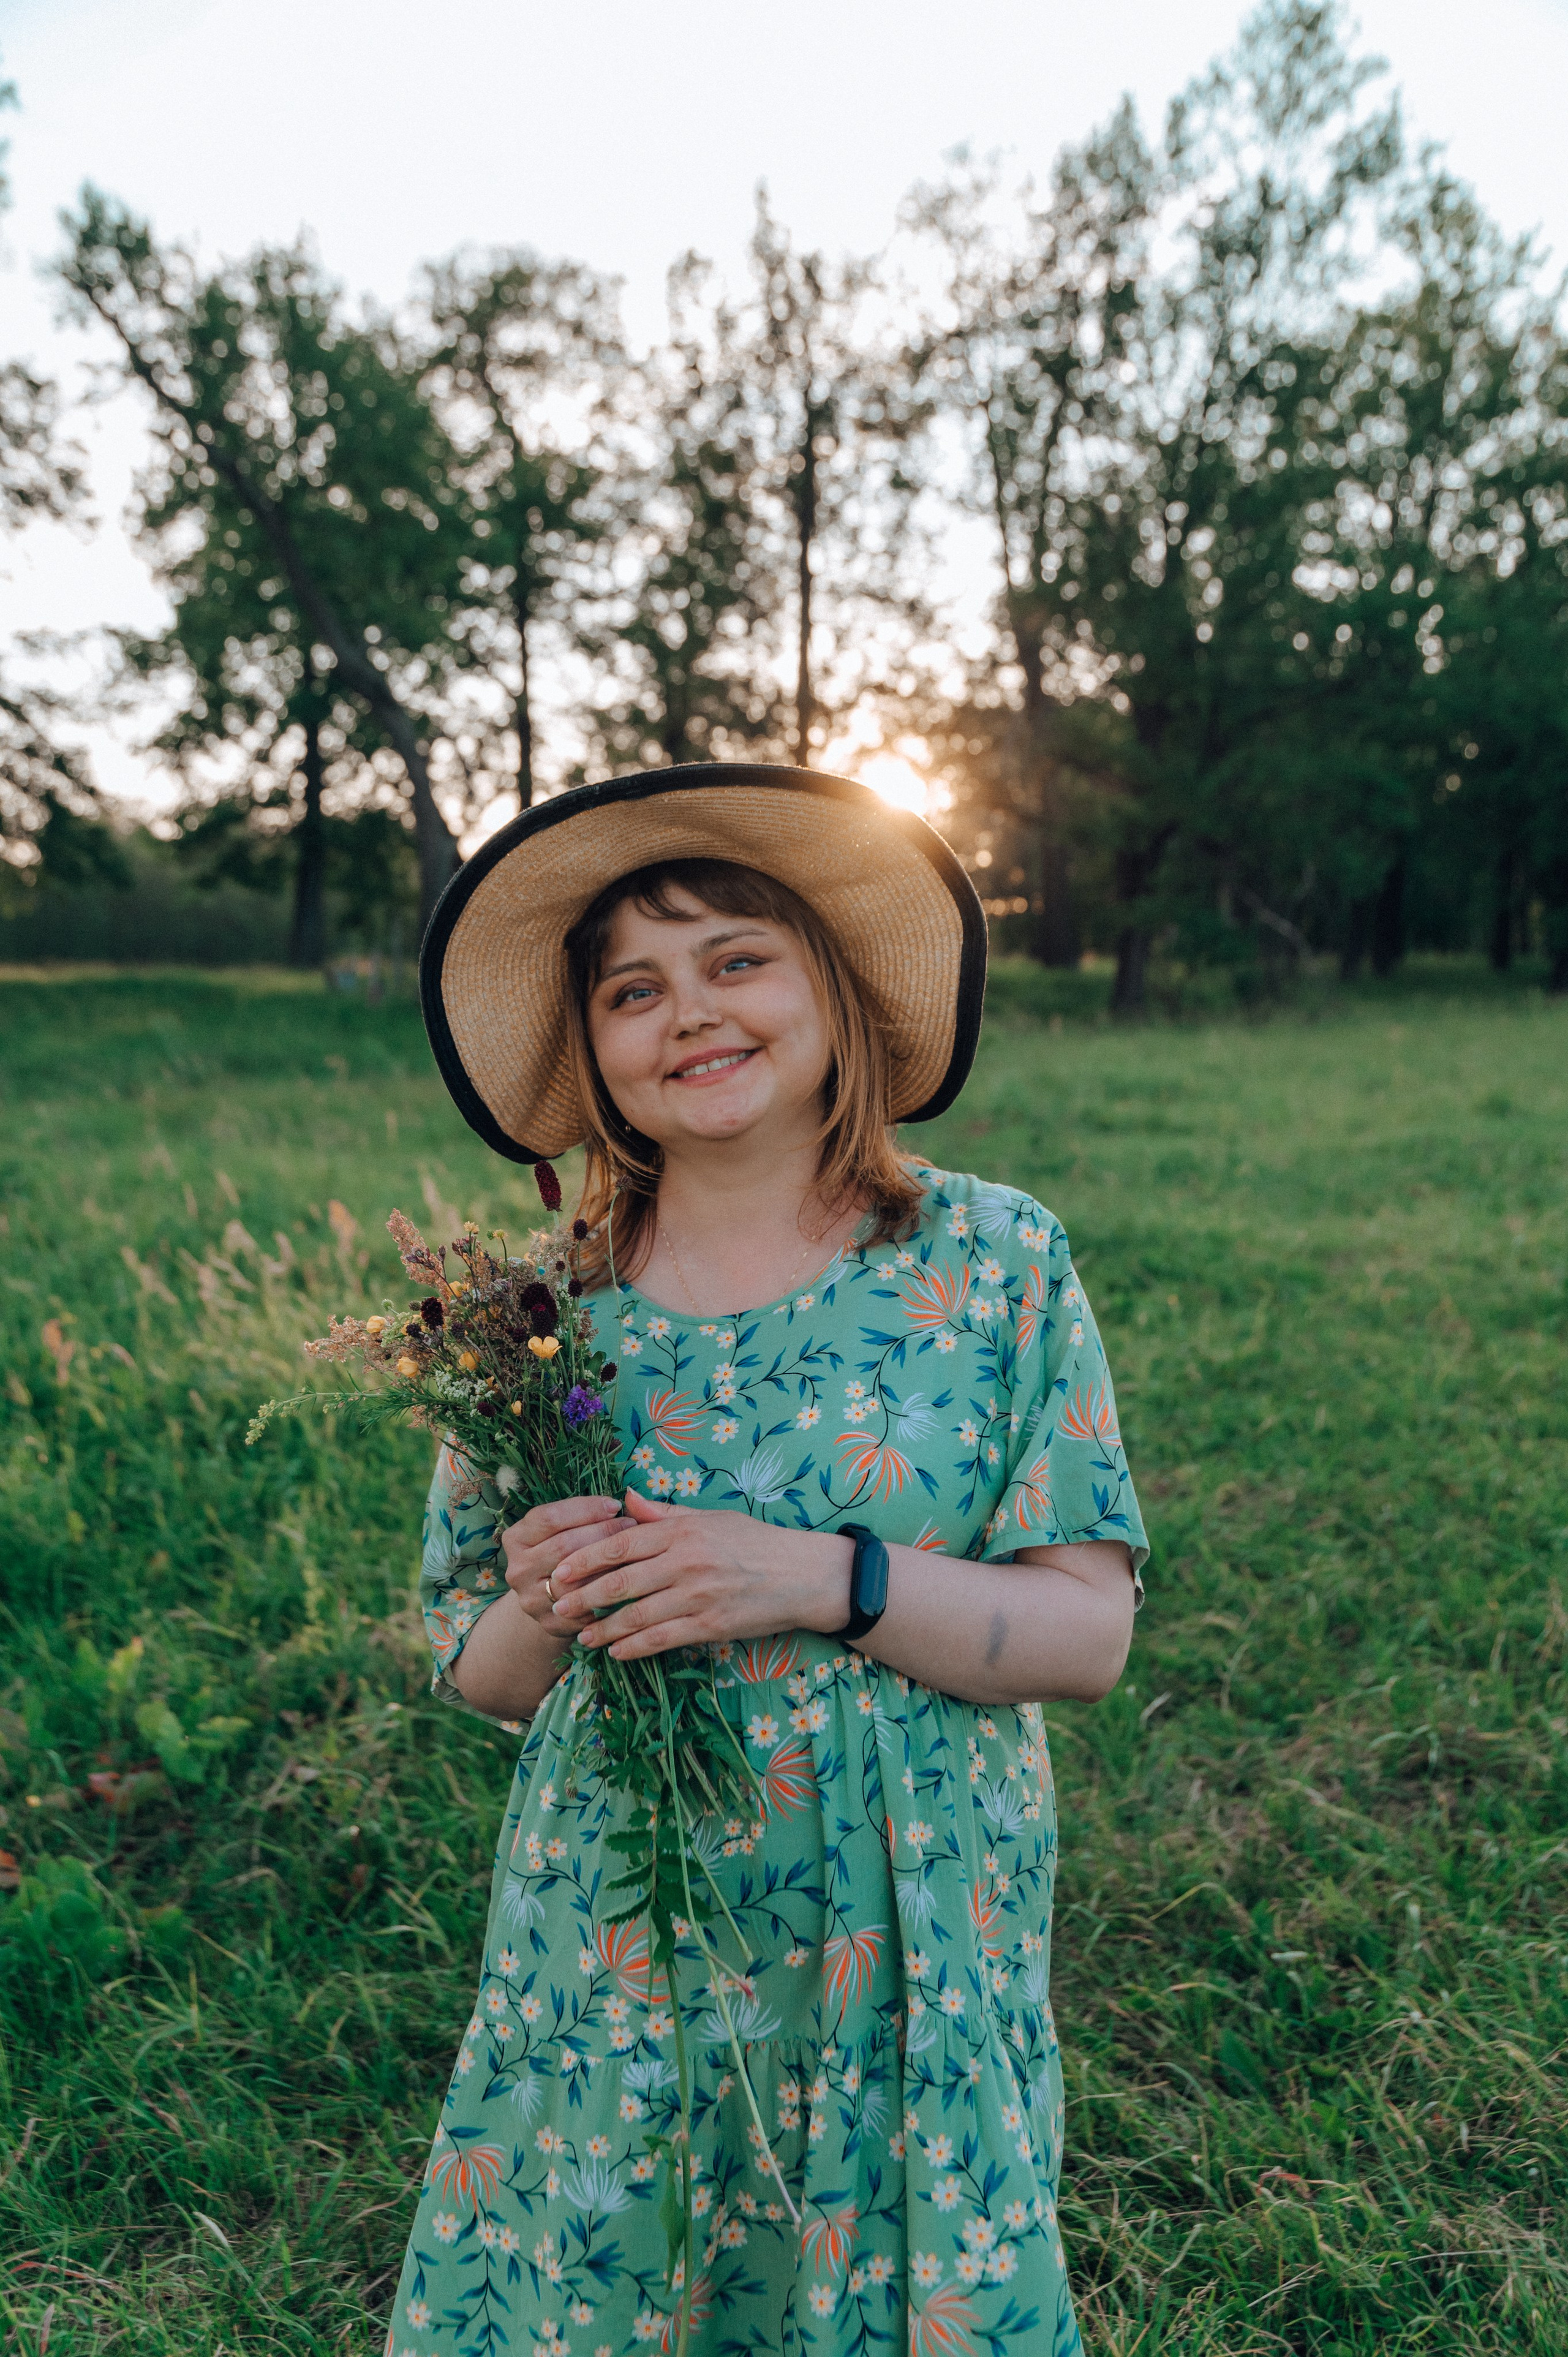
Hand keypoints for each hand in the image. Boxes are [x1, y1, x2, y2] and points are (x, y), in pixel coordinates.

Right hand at [502, 1495, 637, 1643]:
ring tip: (634, 1551)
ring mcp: (531, 1599)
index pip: (549, 1517)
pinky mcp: (550, 1623)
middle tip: (631, 1525)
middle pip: (563, 1546)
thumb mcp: (560, 1529)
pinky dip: (608, 1594)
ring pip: (576, 1579)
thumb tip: (627, 1499)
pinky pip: (586, 1606)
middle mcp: (518, 1569)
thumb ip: (582, 1513)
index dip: (585, 1509)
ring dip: (609, 1564)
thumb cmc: (562, 1553)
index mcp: (516, 1539)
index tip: (615, 1505)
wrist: (546, 1601)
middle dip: (602, 1532)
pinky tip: (627, 1582)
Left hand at [549, 1491, 851, 1659]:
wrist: (803, 1575)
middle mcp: (686, 1562)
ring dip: (604, 1629)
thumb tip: (624, 1498)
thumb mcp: (710, 1517)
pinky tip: (617, 1652)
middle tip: (558, 1606)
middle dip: (584, 1597)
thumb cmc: (755, 1542)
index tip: (562, 1569)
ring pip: (637, 1615)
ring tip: (582, 1638)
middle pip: (621, 1582)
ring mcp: (698, 1596)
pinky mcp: (711, 1625)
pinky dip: (635, 1647)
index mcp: (683, 1531)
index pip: (622, 1543)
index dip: (586, 1558)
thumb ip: (664, 1513)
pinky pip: (663, 1639)